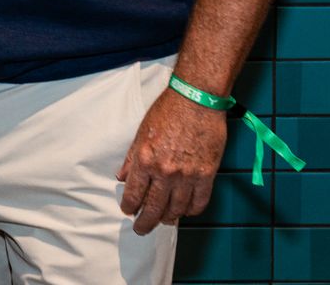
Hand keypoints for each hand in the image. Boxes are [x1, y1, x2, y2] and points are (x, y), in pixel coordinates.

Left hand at [116, 86, 226, 234]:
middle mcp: (165, 171)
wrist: (197, 100)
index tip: (128, 211)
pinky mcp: (207, 175)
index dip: (129, 207)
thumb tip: (122, 177)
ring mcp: (187, 175)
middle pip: (154, 208)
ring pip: (176, 209)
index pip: (133, 194)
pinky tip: (186, 211)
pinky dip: (191, 210)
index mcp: (145, 160)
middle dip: (145, 222)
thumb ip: (131, 158)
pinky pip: (199, 202)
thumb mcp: (141, 133)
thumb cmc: (167, 111)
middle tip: (141, 229)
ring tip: (164, 220)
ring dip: (168, 218)